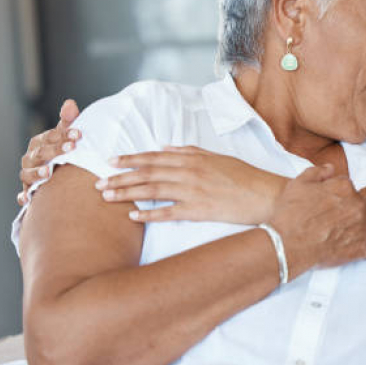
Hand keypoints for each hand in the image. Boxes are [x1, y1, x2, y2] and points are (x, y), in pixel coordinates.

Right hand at [19, 99, 80, 204]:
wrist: (60, 174)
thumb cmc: (64, 151)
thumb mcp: (68, 137)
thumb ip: (68, 122)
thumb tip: (70, 103)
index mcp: (40, 143)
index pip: (49, 136)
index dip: (63, 134)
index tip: (79, 134)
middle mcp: (31, 158)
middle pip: (39, 153)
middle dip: (54, 150)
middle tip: (71, 149)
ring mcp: (29, 174)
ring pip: (27, 173)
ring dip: (36, 173)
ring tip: (48, 173)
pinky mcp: (29, 190)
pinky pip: (24, 195)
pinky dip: (24, 197)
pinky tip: (28, 199)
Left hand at [101, 146, 279, 224]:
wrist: (267, 194)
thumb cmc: (245, 176)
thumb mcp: (218, 157)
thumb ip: (190, 151)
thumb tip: (166, 147)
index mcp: (194, 158)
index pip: (154, 157)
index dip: (131, 159)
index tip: (111, 161)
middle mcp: (190, 172)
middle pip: (147, 173)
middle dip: (120, 177)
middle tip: (98, 182)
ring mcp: (194, 191)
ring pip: (152, 191)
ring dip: (127, 193)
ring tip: (107, 197)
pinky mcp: (200, 210)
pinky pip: (169, 212)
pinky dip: (149, 214)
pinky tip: (133, 217)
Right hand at [267, 164, 365, 277]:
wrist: (288, 243)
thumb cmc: (290, 213)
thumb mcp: (298, 184)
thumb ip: (316, 172)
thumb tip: (330, 168)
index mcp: (343, 188)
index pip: (348, 184)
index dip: (342, 189)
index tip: (337, 193)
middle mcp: (357, 205)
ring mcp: (362, 227)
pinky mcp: (362, 248)